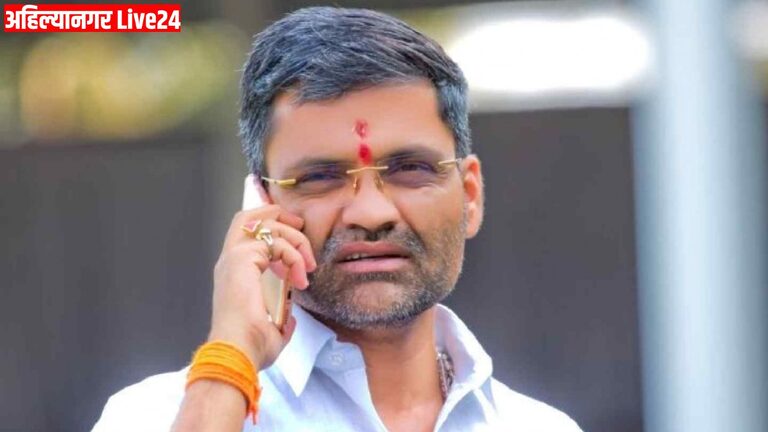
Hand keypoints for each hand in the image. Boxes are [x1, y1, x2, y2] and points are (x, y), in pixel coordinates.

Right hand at [207, 205, 316, 369]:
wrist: (238, 351)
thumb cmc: (250, 347)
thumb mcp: (271, 330)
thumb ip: (280, 320)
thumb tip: (290, 321)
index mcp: (233, 275)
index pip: (246, 236)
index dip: (271, 230)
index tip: (296, 247)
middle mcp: (230, 262)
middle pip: (248, 216)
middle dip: (278, 215)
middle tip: (301, 228)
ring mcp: (234, 257)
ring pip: (268, 225)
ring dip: (296, 241)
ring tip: (308, 267)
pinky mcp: (242, 257)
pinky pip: (276, 243)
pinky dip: (295, 256)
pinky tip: (300, 279)